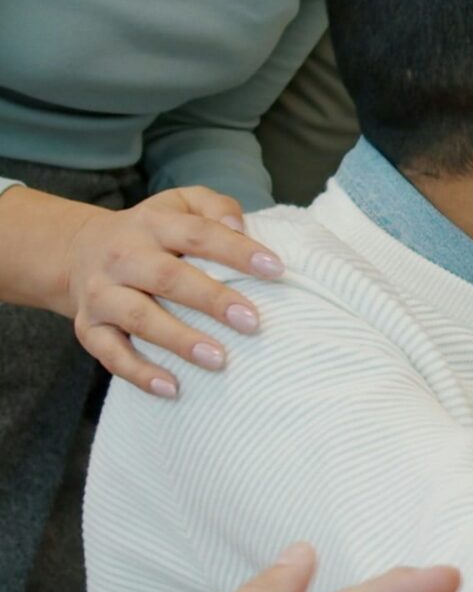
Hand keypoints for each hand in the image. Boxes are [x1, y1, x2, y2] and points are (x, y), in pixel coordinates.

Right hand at [43, 186, 284, 397]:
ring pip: (139, 318)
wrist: (77, 251)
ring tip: (219, 359)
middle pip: (168, 278)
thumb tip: (240, 226)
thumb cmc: (153, 232)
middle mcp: (123, 257)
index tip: (275, 269)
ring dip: (179, 340)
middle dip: (211, 300)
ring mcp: (102, 294)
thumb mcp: (180, 203)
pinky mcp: (88, 327)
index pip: (198, 234)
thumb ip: (215, 206)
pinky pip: (111, 354)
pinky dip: (140, 373)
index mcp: (153, 224)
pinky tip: (173, 387)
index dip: (237, 250)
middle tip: (252, 321)